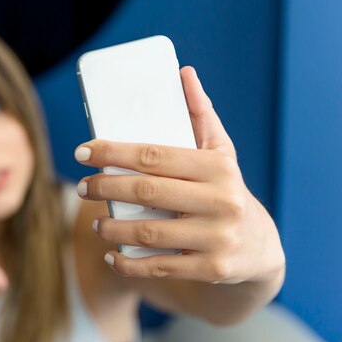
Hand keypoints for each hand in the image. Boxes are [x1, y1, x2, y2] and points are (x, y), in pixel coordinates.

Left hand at [74, 66, 284, 284]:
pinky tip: (111, 255)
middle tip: (83, 187)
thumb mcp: (220, 152)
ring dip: (112, 227)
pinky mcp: (211, 268)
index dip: (113, 152)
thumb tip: (183, 73)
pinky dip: (129, 262)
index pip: (154, 156)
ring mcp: (217, 237)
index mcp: (218, 167)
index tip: (83, 152)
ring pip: (148, 232)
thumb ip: (200, 115)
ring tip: (96, 221)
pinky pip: (159, 266)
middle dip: (105, 187)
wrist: (259, 246)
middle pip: (146, 192)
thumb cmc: (226, 189)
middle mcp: (221, 201)